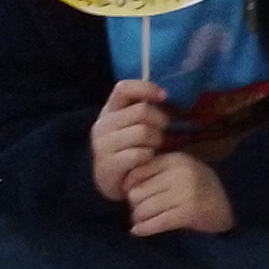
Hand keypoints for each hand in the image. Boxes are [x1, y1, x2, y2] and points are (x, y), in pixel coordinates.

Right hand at [90, 78, 168, 202]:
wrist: (113, 180)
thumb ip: (145, 107)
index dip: (146, 88)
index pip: (124, 88)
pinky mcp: (108, 165)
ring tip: (153, 147)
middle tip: (162, 132)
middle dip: (160, 121)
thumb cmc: (130, 146)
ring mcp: (102, 146)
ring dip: (156, 140)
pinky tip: (146, 161)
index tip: (164, 96)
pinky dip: (149, 156)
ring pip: (143, 132)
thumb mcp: (134, 123)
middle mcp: (102, 125)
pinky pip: (140, 154)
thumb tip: (166, 93)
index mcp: (109, 110)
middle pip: (141, 111)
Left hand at [126, 150, 233, 238]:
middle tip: (144, 211)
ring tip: (147, 220)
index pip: (136, 174)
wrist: (230, 206)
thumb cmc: (198, 190)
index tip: (137, 197)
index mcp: (175, 159)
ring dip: (140, 219)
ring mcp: (186, 192)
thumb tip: (122, 187)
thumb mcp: (178, 173)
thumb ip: (154, 173)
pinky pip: (155, 223)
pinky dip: (144, 229)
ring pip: (142, 210)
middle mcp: (180, 173)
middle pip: (136, 194)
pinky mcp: (189, 212)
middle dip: (136, 206)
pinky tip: (139, 231)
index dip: (131, 188)